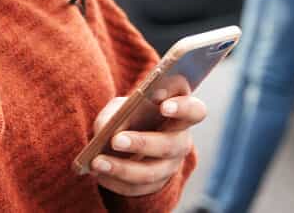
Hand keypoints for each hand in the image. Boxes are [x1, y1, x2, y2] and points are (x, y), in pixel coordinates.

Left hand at [89, 79, 204, 196]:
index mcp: (181, 114)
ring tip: (98, 162)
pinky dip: (115, 181)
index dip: (183, 108)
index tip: (164, 107)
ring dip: (122, 168)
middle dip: (142, 143)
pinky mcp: (155, 185)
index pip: (194, 111)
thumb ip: (118, 110)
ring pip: (151, 173)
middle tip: (116, 140)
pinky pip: (137, 188)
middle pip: (170, 145)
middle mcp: (181, 141)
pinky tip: (99, 174)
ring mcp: (170, 166)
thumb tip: (108, 127)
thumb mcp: (124, 105)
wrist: (130, 139)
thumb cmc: (131, 115)